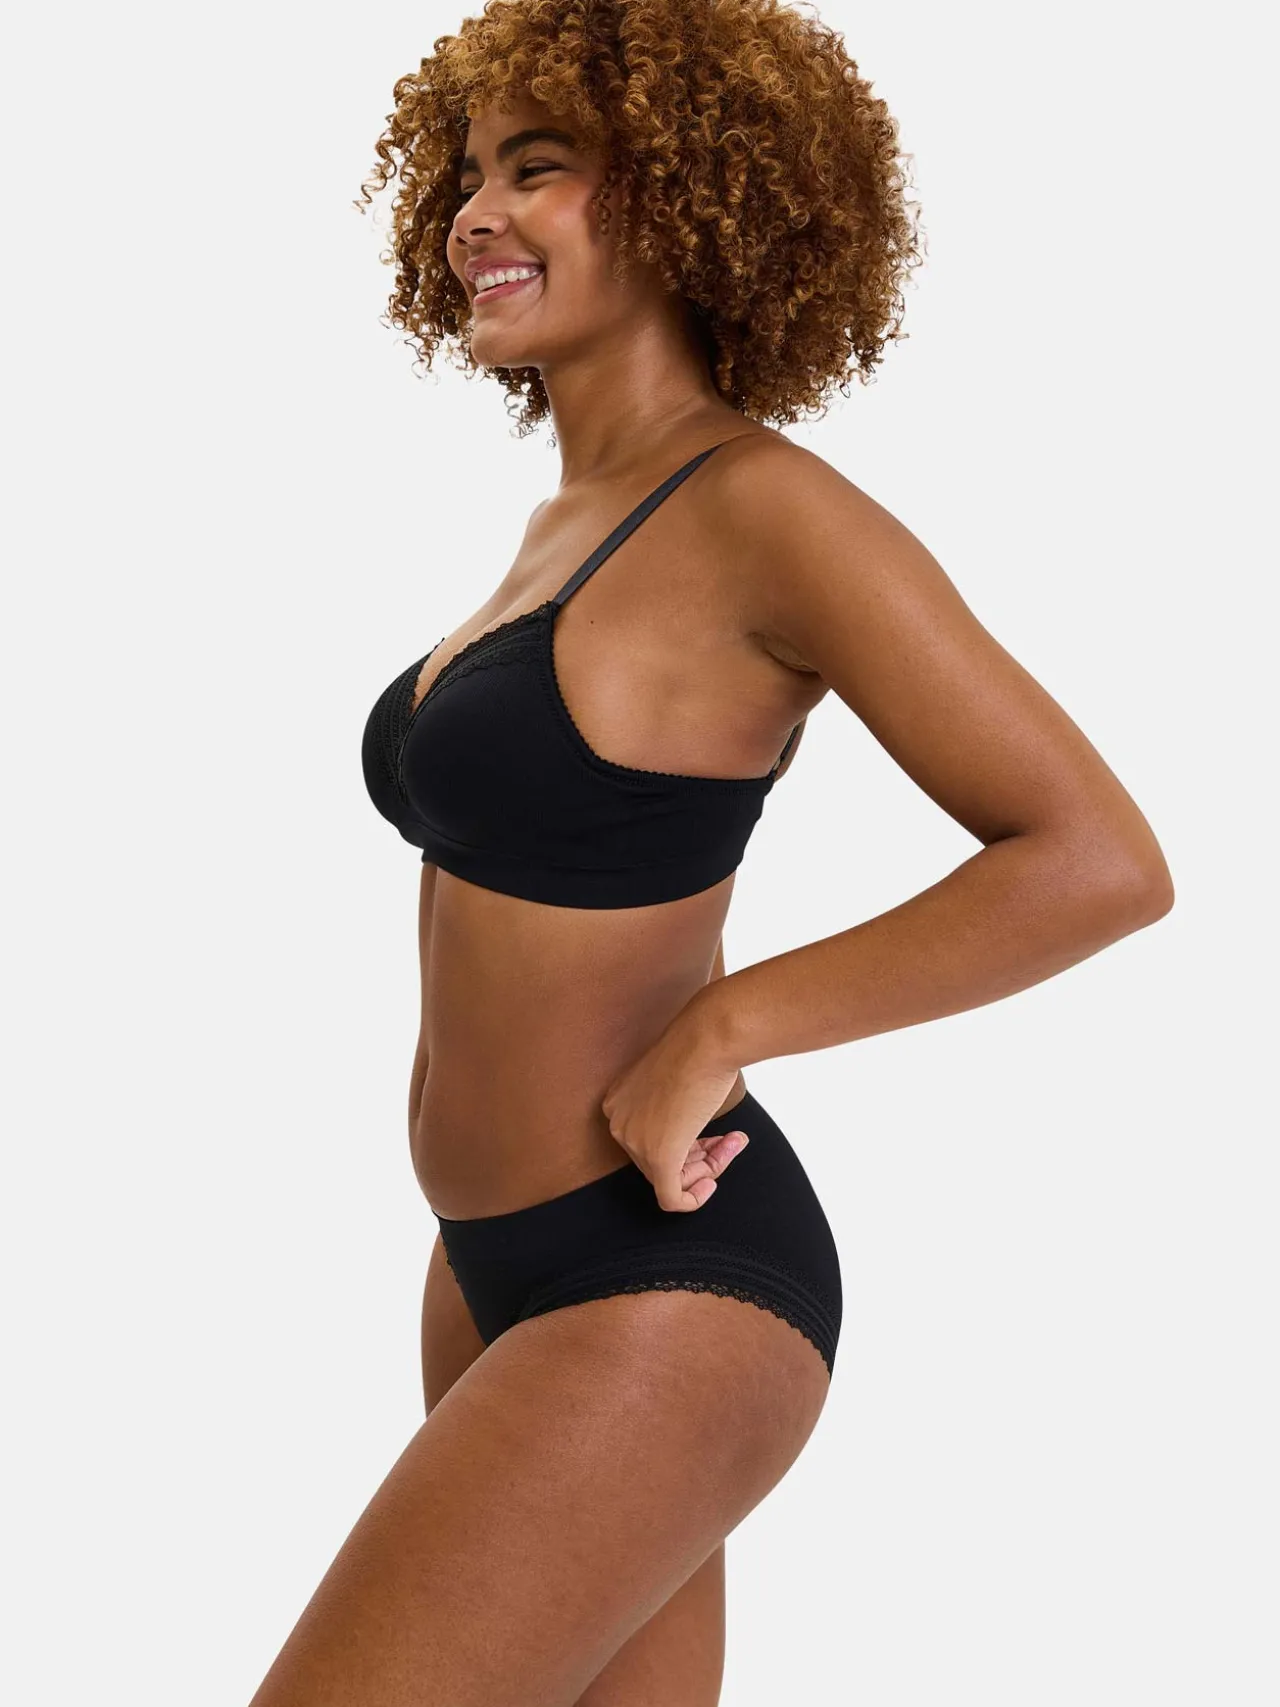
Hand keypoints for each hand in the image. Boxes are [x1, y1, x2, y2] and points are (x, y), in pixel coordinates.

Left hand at [600, 1001, 748, 1212]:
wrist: (708, 1039)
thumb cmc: (697, 1049)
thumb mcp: (674, 1081)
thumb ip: (670, 1109)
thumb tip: (686, 1130)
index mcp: (617, 1102)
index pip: (649, 1140)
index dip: (686, 1142)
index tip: (713, 1134)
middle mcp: (618, 1122)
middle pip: (658, 1161)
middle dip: (698, 1155)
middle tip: (729, 1142)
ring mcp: (635, 1141)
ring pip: (670, 1178)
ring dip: (708, 1167)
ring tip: (733, 1143)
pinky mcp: (659, 1157)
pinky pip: (671, 1198)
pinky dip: (693, 1198)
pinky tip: (711, 1183)